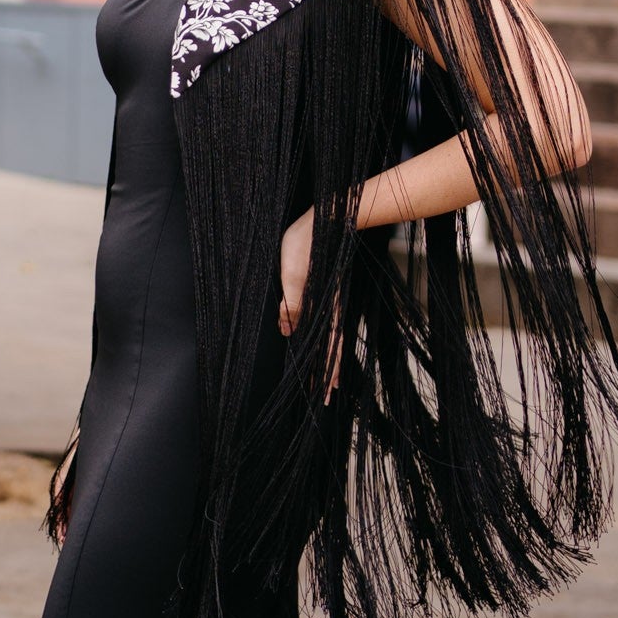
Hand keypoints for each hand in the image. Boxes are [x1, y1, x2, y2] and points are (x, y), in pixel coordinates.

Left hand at [278, 208, 342, 403]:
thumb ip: (292, 304)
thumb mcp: (293, 275)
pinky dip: (324, 341)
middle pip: (329, 348)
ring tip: (329, 381)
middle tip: (328, 399)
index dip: (324, 372)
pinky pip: (325, 324)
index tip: (324, 394)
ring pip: (328, 338)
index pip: (324, 348)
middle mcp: (326, 308)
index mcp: (321, 307)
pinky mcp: (322, 292)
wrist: (323, 218)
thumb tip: (287, 332)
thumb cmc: (304, 245)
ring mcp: (326, 301)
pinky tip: (318, 344)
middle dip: (328, 375)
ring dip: (327, 361)